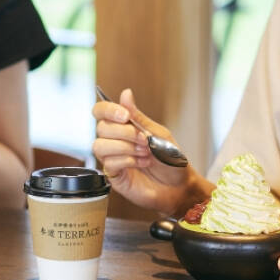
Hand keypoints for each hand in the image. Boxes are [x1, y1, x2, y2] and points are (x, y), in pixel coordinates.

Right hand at [92, 88, 200, 214]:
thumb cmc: (170, 160)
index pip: (101, 111)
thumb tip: (125, 93)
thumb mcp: (157, 133)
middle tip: (144, 140)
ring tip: (144, 153)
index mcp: (123, 127)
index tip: (124, 115)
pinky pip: (108, 163)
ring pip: (100, 145)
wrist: (179, 186)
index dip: (108, 110)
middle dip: (125, 132)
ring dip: (125, 147)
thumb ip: (138, 116)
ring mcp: (113, 158)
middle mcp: (115, 141)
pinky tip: (141, 163)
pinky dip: (127, 161)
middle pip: (101, 128)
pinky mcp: (114, 175)